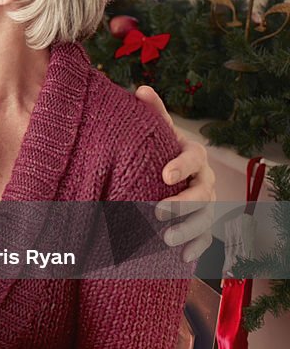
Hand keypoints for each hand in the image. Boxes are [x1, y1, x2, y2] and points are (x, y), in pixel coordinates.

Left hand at [135, 86, 216, 261]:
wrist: (169, 173)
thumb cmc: (159, 150)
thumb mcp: (156, 132)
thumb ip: (153, 114)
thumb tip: (141, 89)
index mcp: (193, 155)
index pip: (194, 158)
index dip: (181, 166)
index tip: (164, 176)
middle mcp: (205, 180)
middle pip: (202, 193)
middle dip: (182, 204)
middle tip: (157, 212)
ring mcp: (207, 204)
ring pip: (205, 219)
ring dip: (187, 230)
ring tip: (165, 240)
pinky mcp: (204, 224)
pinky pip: (206, 239)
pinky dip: (196, 249)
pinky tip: (182, 259)